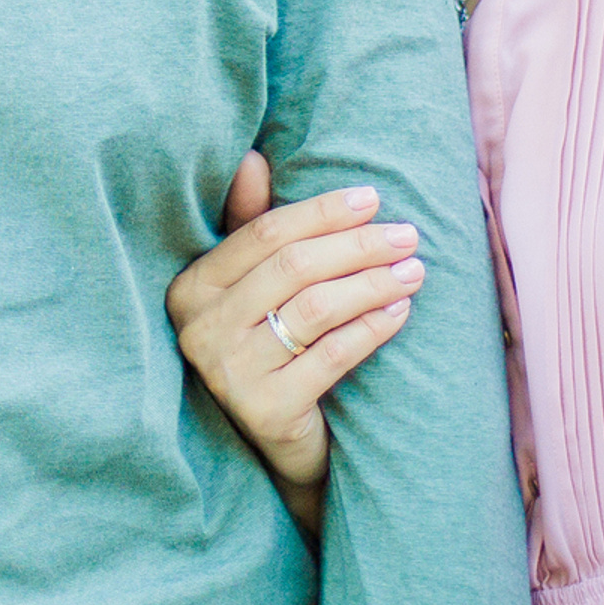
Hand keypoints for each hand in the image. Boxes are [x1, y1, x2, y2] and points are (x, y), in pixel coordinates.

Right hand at [166, 150, 425, 532]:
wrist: (275, 445)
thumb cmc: (266, 347)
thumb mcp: (252, 287)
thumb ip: (250, 226)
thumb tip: (251, 158)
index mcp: (190, 287)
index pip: (262, 234)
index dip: (321, 212)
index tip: (372, 198)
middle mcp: (199, 328)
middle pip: (292, 268)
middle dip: (357, 245)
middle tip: (407, 234)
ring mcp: (229, 373)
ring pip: (315, 309)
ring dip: (372, 283)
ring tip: (413, 270)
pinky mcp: (265, 410)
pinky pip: (332, 355)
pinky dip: (372, 328)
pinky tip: (400, 311)